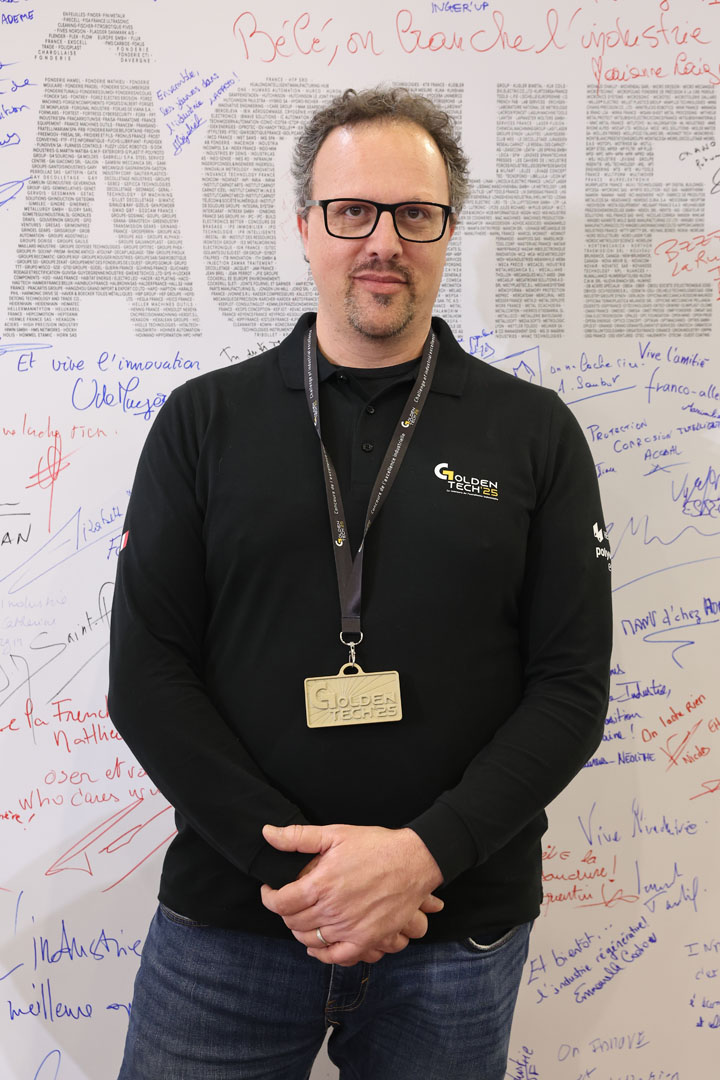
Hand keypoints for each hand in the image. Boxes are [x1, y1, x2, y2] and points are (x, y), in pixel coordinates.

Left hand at [260, 823, 443, 965]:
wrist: (413, 861)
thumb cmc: (375, 846)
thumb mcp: (335, 834)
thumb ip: (298, 837)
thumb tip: (267, 834)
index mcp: (321, 884)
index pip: (280, 903)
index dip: (269, 897)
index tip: (270, 890)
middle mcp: (333, 911)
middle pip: (293, 922)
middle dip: (285, 912)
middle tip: (289, 901)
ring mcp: (350, 928)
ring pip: (310, 940)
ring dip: (300, 931)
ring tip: (302, 917)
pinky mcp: (367, 939)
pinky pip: (336, 957)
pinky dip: (322, 954)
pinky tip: (318, 945)